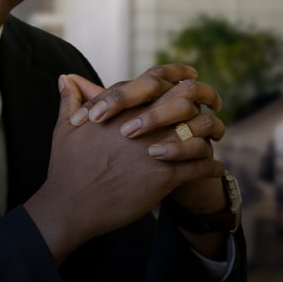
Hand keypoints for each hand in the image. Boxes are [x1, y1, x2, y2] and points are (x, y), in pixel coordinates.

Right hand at [23, 75, 224, 263]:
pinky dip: (212, 167)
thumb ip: (71, 101)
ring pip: (199, 131)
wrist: (70, 207)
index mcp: (123, 110)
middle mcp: (143, 125)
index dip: (178, 74)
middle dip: (206, 96)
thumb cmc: (66, 169)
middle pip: (187, 98)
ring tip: (217, 137)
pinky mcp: (164, 178)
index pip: (157, 79)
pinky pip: (200, 167)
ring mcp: (156, 150)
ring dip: (212, 132)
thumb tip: (66, 78)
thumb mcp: (65, 130)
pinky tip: (215, 168)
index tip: (191, 75)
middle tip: (215, 103)